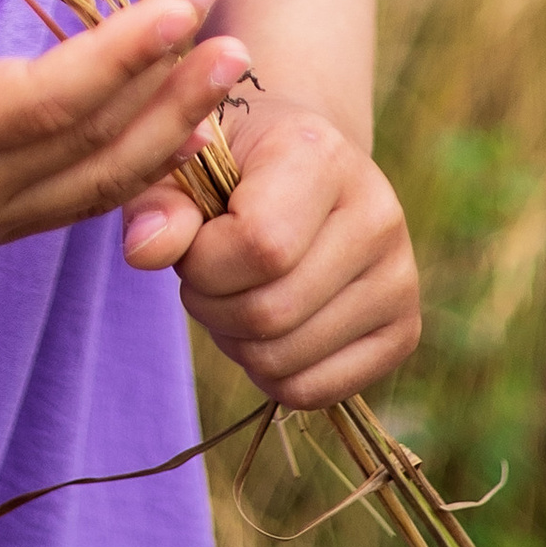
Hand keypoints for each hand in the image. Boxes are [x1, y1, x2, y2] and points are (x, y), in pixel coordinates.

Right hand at [0, 0, 251, 245]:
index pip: (49, 101)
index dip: (124, 55)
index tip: (183, 1)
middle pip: (94, 144)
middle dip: (173, 82)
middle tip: (232, 17)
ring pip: (101, 179)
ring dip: (174, 122)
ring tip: (228, 58)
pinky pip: (85, 195)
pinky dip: (143, 159)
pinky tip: (183, 119)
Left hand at [119, 91, 419, 407]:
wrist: (299, 169)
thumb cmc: (230, 165)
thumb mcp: (183, 164)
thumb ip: (157, 201)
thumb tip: (142, 251)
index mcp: (323, 154)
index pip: (259, 246)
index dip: (204, 262)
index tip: (194, 240)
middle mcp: (377, 214)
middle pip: (270, 313)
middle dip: (211, 306)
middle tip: (207, 275)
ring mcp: (400, 277)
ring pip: (287, 360)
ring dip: (236, 341)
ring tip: (236, 293)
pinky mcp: (403, 332)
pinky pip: (315, 392)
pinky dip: (270, 375)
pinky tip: (267, 326)